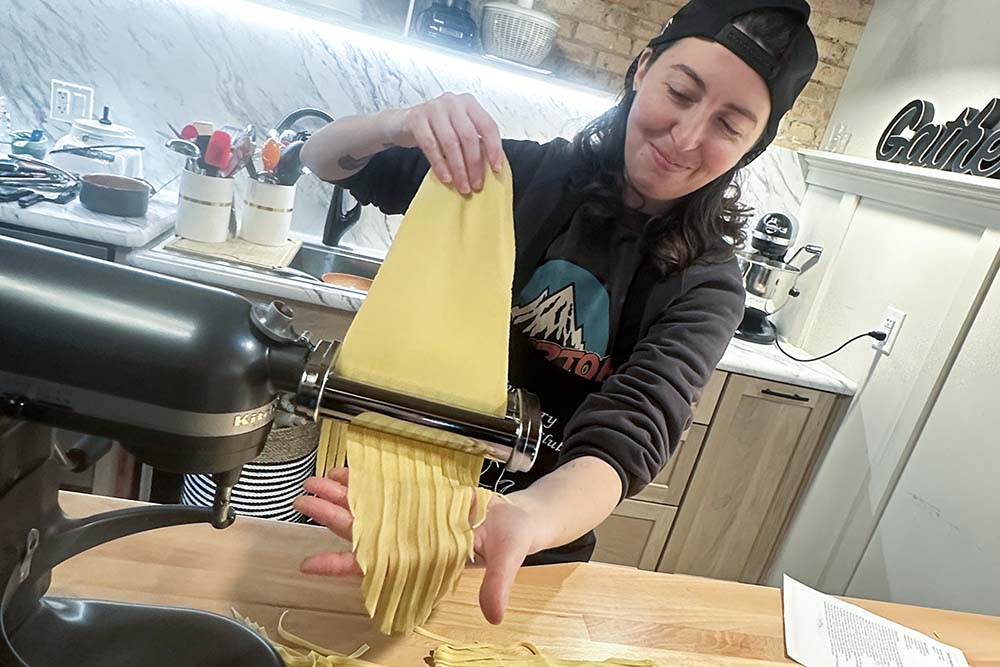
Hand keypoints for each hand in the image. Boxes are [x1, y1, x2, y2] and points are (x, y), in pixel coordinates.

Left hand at [293, 467, 535, 624]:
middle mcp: (409, 538)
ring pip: (367, 508)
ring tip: (314, 482)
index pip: (375, 565)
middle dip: (330, 517)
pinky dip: (363, 479)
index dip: (341, 565)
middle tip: (302, 501)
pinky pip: (383, 488)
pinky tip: (344, 470)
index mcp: (423, 558)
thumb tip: (495, 616)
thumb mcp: (507, 561)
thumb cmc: (512, 540)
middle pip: (361, 530)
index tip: (309, 565)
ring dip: (340, 495)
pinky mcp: (419, 496)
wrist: (522, 519)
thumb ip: (497, 586)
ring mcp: (410, 516)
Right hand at [382, 92, 503, 194]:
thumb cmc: (436, 129)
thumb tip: (491, 168)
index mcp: (469, 103)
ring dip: (458, 168)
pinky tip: (446, 178)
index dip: (494, 149)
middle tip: (476, 185)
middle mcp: (453, 102)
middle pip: (469, 136)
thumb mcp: (458, 130)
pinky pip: (431, 145)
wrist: (402, 123)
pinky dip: (440, 165)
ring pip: (451, 142)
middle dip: (474, 164)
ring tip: (462, 186)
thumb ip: (474, 142)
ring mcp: (434, 108)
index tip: (496, 169)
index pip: (488, 126)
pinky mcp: (416, 118)